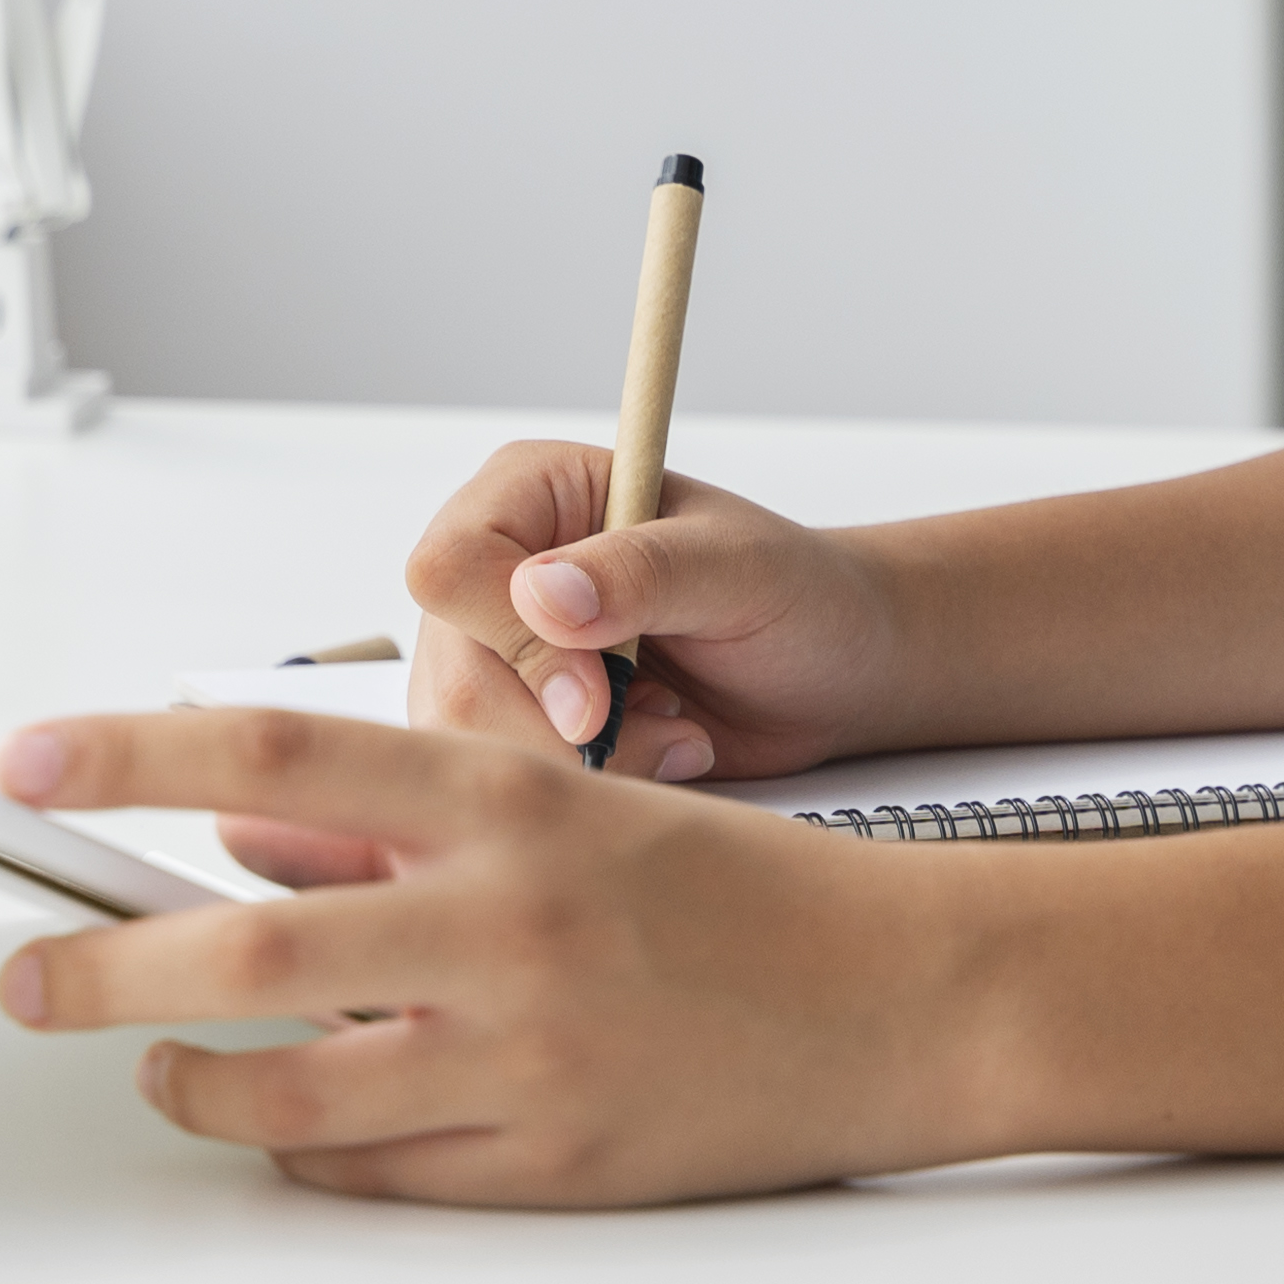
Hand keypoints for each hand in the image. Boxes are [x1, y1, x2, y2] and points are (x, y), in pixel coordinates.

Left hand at [0, 706, 988, 1203]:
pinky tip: (286, 1123)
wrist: (904, 993)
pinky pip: (372, 1172)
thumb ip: (405, 806)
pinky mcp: (551, 1163)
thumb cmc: (738, 889)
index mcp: (511, 798)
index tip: (29, 760)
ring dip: (188, 1080)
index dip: (130, 751)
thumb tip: (244, 830)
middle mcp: (507, 919)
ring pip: (284, 1086)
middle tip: (26, 979)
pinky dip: (301, 1149)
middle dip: (99, 969)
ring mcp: (526, 1053)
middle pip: (241, 944)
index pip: (273, 748)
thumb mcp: (573, 801)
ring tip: (157, 1067)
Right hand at [395, 439, 909, 785]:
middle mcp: (497, 567)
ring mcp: (498, 652)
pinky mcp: (518, 723)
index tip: (598, 697)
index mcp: (532, 492)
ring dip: (582, 765)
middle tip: (662, 723)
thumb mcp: (739, 570)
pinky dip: (586, 791)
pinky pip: (502, 780)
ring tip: (671, 730)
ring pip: (465, 743)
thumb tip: (541, 594)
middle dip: (555, 731)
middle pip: (450, 676)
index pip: (449, 570)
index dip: (513, 645)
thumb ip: (642, 572)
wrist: (834, 669)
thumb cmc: (799, 596)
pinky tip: (655, 753)